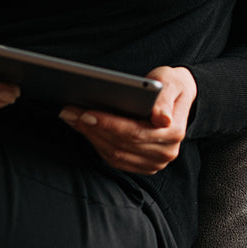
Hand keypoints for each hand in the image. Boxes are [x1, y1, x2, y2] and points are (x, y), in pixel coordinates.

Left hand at [59, 66, 195, 174]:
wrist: (177, 97)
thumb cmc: (171, 85)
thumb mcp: (171, 82)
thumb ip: (166, 99)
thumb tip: (162, 118)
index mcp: (173, 132)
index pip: (134, 132)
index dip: (108, 124)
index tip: (86, 112)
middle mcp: (165, 152)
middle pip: (120, 144)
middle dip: (92, 128)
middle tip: (70, 111)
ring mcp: (154, 162)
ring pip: (114, 154)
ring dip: (90, 136)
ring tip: (72, 117)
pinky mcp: (142, 165)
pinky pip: (114, 159)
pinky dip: (97, 144)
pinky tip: (84, 128)